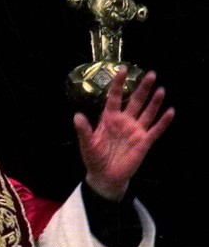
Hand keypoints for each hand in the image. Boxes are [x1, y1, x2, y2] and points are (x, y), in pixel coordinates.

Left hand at [73, 68, 174, 200]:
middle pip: (136, 101)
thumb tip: (77, 115)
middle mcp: (124, 121)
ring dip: (154, 102)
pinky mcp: (144, 142)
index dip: (119, 84)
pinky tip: (170, 111)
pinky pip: (155, 130)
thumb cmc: (94, 158)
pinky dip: (163, 122)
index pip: (115, 97)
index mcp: (109, 118)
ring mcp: (135, 131)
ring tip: (161, 89)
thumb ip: (84, 130)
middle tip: (151, 74)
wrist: (105, 177)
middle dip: (143, 88)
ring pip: (147, 113)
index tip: (122, 69)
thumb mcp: (87, 144)